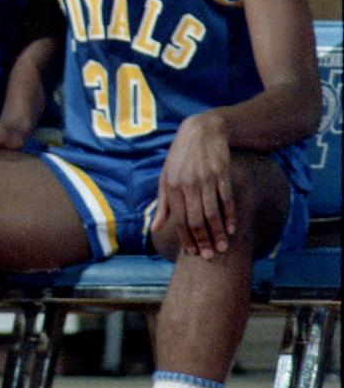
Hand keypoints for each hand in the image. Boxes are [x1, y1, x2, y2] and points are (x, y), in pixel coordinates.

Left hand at [150, 111, 233, 258]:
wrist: (202, 131)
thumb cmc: (181, 158)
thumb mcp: (166, 177)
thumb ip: (162, 205)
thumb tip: (156, 230)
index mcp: (171, 186)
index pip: (179, 219)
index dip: (186, 238)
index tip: (193, 253)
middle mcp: (187, 183)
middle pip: (196, 219)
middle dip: (203, 240)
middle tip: (210, 256)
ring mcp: (205, 178)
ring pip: (212, 212)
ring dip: (218, 233)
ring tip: (224, 248)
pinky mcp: (222, 173)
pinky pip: (226, 199)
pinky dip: (230, 215)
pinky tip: (232, 229)